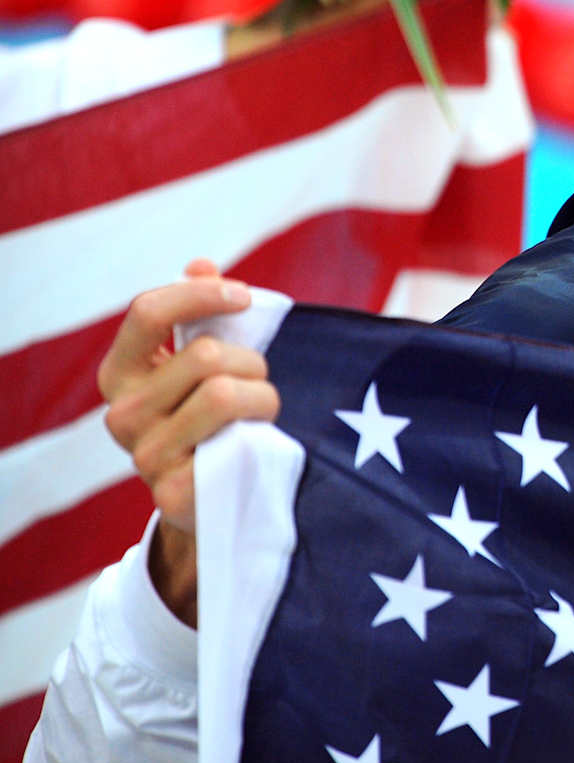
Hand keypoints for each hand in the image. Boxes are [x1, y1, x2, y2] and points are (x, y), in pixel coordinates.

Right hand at [99, 259, 280, 624]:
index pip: (147, 311)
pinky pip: (235, 440)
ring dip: (264, 398)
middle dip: (252, 363)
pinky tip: (251, 445)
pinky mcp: (174, 492)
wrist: (211, 498)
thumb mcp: (199, 364)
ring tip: (259, 415)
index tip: (244, 295)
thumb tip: (201, 265)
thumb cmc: (209, 416)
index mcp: (120, 373)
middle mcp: (122, 413)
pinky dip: (259, 433)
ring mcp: (144, 455)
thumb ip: (198, 314)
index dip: (201, 294)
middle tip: (257, 385)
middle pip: (207, 354)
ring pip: (226, 393)